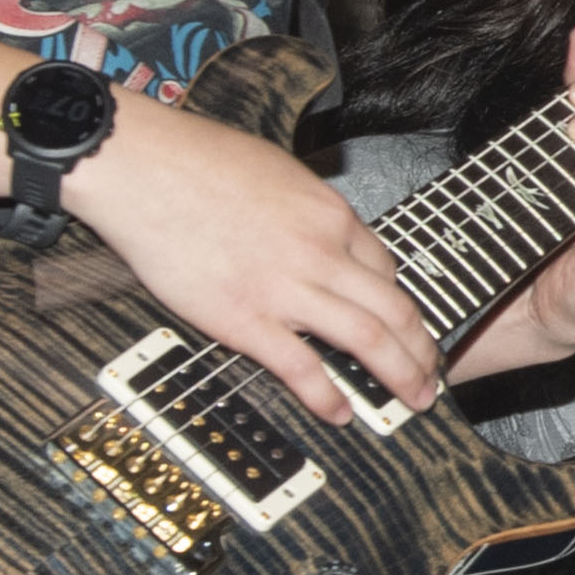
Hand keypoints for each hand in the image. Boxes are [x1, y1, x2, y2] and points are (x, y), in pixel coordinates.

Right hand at [69, 98, 441, 422]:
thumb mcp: (278, 171)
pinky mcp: (243, 318)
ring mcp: (285, 287)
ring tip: (413, 400)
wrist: (142, 165)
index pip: (385, 268)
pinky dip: (328, 396)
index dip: (400, 305)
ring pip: (368, 338)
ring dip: (400, 375)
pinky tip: (340, 414)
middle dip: (422, 349)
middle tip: (431, 375)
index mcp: (330, 214)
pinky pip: (301, 367)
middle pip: (395, 309)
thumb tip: (314, 228)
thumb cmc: (197, 159)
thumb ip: (305, 208)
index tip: (404, 326)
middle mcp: (320, 251)